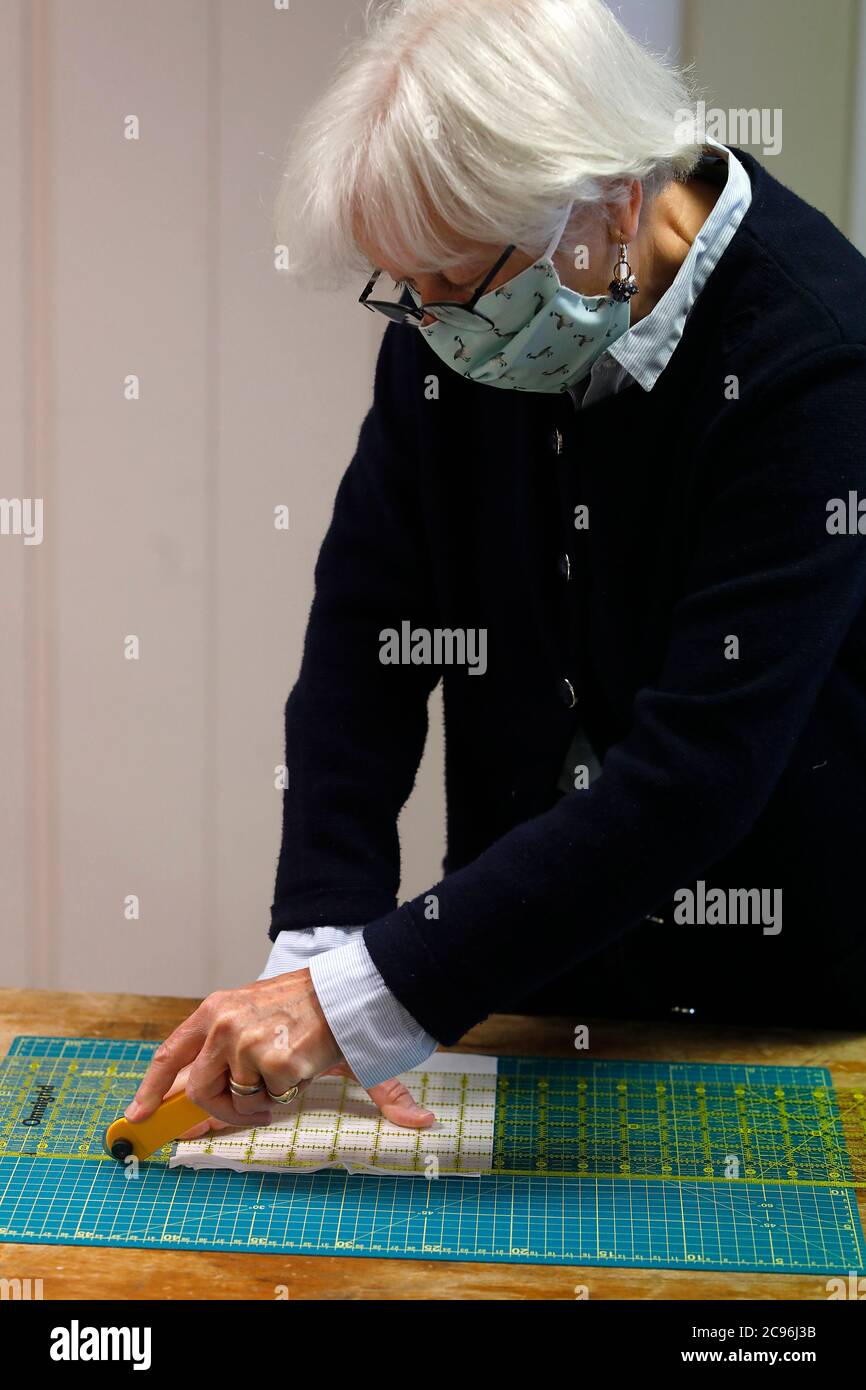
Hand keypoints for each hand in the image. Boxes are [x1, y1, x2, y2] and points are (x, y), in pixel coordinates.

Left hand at [125, 968, 434, 1134]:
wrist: (341, 995)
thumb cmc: (299, 1007)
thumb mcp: (250, 1016)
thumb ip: (221, 1054)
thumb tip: (193, 1107)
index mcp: (214, 1011)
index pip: (170, 1053)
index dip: (151, 1088)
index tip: (138, 1113)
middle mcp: (224, 1025)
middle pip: (199, 1089)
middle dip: (221, 1107)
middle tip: (251, 1107)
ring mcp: (247, 1044)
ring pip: (237, 1100)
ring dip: (261, 1099)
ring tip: (284, 1070)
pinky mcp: (274, 1063)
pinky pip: (269, 1101)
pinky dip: (286, 1094)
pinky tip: (300, 1067)